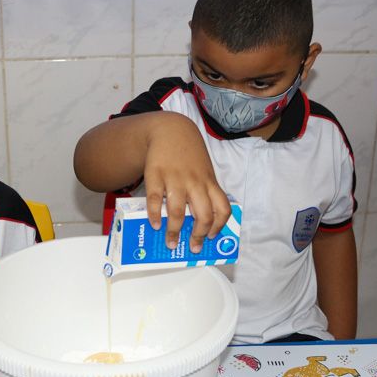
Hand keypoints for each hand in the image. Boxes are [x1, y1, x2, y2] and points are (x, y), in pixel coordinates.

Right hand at [144, 115, 229, 251]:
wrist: (170, 130)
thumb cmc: (189, 156)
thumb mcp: (203, 171)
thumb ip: (204, 192)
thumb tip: (200, 221)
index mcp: (209, 182)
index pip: (222, 209)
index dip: (219, 226)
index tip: (211, 237)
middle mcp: (195, 183)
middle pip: (203, 215)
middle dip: (198, 236)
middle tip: (192, 247)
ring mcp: (175, 179)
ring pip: (177, 212)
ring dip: (173, 231)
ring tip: (170, 242)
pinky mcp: (156, 175)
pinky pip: (154, 200)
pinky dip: (154, 215)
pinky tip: (155, 224)